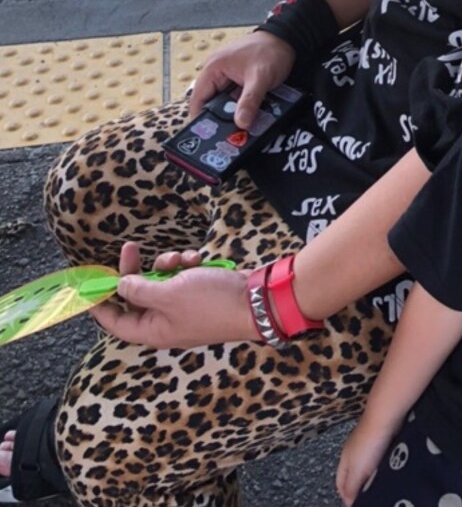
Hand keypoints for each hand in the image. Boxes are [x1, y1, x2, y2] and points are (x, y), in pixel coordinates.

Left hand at [90, 240, 257, 348]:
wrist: (254, 300)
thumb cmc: (210, 302)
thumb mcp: (170, 293)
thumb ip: (140, 289)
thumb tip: (120, 285)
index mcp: (153, 330)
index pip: (116, 322)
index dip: (101, 305)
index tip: (90, 286)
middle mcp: (165, 321)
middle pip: (138, 296)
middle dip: (135, 271)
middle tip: (130, 248)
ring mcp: (183, 307)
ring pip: (161, 281)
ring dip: (167, 264)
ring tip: (181, 258)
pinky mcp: (199, 292)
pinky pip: (182, 277)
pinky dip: (186, 265)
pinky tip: (197, 259)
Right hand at [188, 30, 294, 128]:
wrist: (287, 39)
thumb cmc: (271, 51)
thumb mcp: (260, 78)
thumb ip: (250, 101)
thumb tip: (241, 123)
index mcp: (213, 68)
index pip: (198, 99)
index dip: (200, 119)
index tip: (208, 137)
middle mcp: (216, 71)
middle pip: (210, 103)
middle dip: (218, 119)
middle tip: (227, 137)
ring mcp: (226, 75)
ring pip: (222, 102)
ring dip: (230, 113)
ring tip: (238, 130)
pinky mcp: (237, 79)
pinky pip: (232, 98)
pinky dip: (238, 106)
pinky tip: (246, 116)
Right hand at [336, 416, 397, 506]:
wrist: (385, 417)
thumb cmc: (368, 445)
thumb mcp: (357, 471)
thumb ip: (351, 488)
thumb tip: (348, 503)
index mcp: (344, 460)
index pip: (340, 484)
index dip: (346, 497)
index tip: (356, 506)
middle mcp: (353, 452)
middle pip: (352, 476)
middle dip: (359, 489)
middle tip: (369, 500)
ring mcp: (366, 444)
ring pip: (366, 467)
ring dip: (371, 478)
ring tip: (380, 489)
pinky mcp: (380, 440)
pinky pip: (377, 458)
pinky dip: (380, 467)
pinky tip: (387, 472)